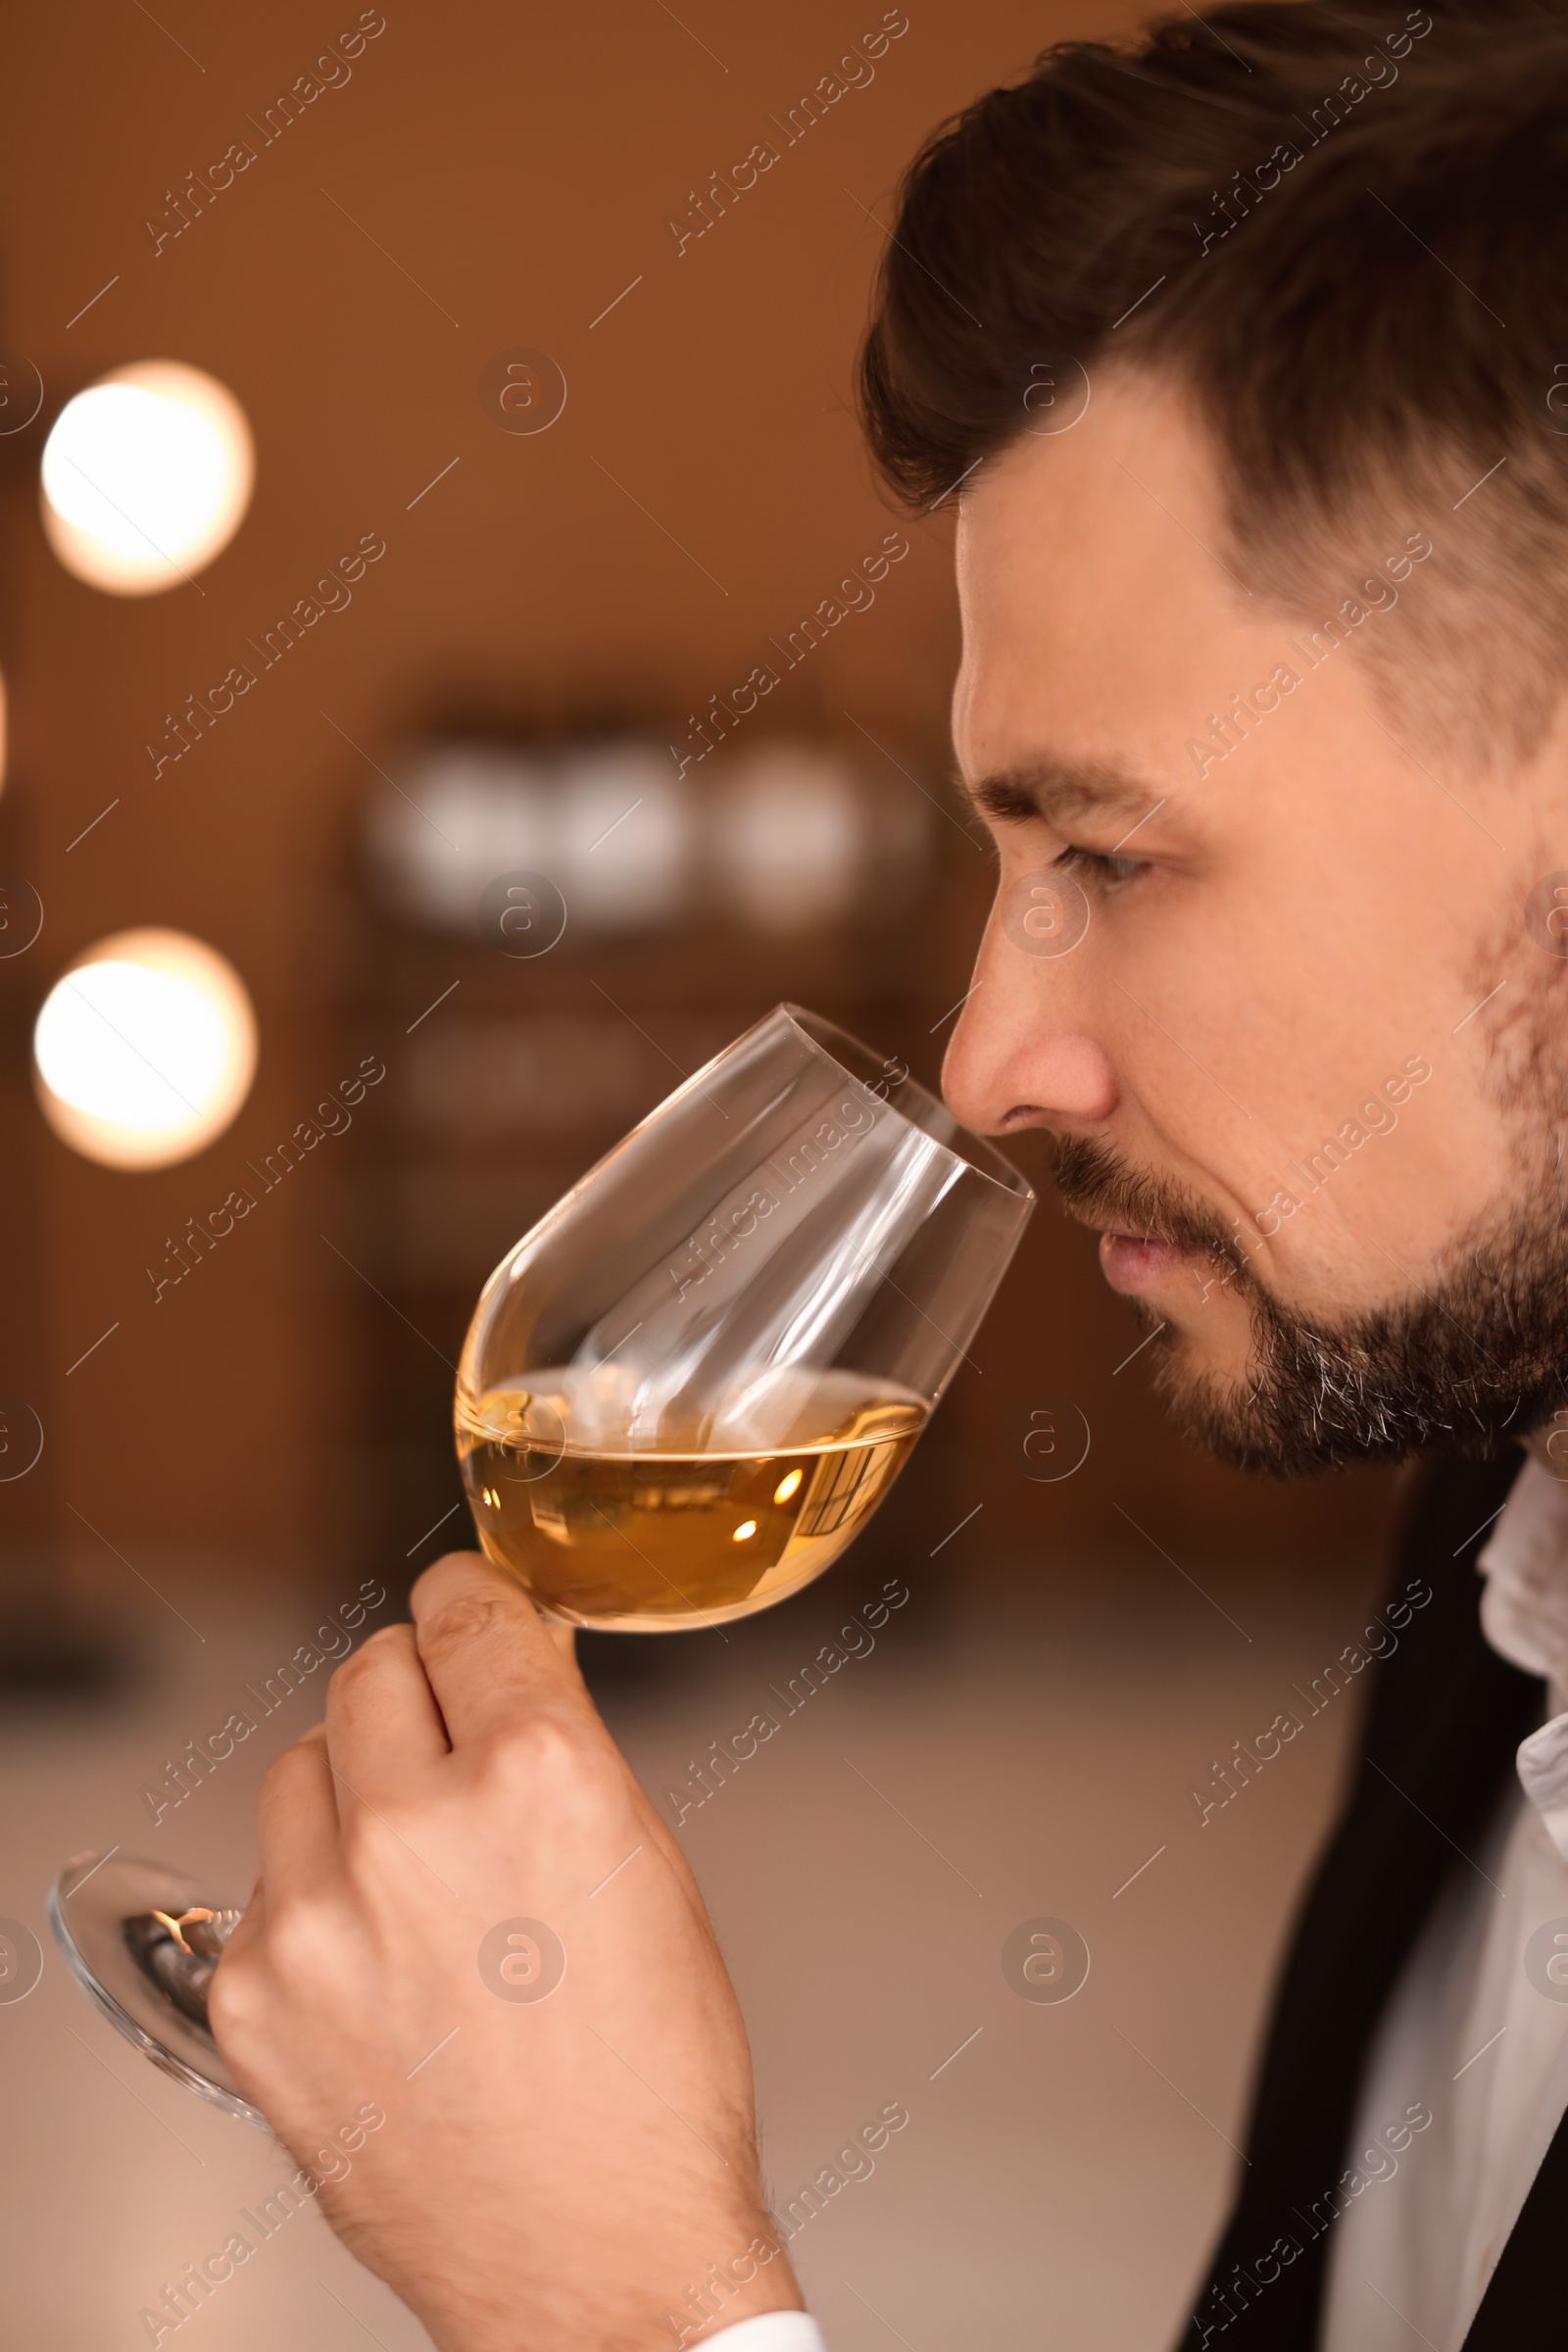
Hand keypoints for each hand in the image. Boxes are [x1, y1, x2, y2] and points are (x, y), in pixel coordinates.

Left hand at [210, 1551, 801, 2350]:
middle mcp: (415, 1829)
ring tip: (414, 1876)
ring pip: (299, 1766)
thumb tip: (506, 1663)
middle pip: (367, 1670)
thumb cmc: (650, 2081)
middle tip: (445, 1748)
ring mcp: (317, 1916)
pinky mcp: (251, 1997)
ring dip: (351, 1792)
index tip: (461, 1612)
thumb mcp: (645, 1865)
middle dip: (412, 1695)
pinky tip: (380, 1968)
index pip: (462, 1608)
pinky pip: (263, 1887)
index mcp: (538, 1775)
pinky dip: (313, 1904)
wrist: (594, 2258)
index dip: (469, 1602)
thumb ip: (560, 1744)